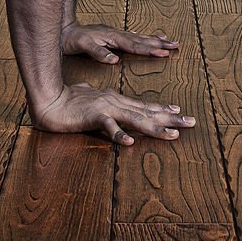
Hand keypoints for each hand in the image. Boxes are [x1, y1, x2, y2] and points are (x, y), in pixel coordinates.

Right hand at [32, 82, 195, 144]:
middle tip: (192, 121)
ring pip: (136, 118)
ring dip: (156, 127)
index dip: (162, 108)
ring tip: (173, 134)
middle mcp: (115, 100)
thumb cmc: (67, 99)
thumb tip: (103, 98)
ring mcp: (106, 107)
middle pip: (147, 111)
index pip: (143, 104)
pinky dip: (119, 134)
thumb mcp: (89, 97)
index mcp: (115, 98)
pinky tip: (130, 142)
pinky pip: (108, 127)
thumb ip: (99, 100)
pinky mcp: (94, 115)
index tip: (179, 111)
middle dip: (171, 118)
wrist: (50, 100)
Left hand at [61, 22, 178, 62]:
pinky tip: (148, 40)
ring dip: (154, 40)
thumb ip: (98, 52)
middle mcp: (116, 34)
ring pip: (139, 38)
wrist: (63, 30)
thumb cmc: (72, 39)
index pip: (134, 45)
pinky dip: (144, 39)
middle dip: (159, 43)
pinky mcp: (113, 37)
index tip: (164, 52)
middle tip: (176, 46)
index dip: (149, 49)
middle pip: (141, 39)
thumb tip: (115, 60)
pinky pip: (133, 38)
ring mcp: (115, 34)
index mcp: (112, 37)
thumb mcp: (83, 46)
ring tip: (169, 41)